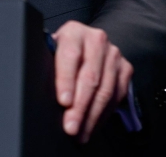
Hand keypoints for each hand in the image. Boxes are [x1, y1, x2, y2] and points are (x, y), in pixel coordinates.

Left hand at [52, 20, 133, 142]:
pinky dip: (104, 114)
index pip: (70, 56)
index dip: (66, 80)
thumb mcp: (51, 52)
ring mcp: (113, 53)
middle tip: (70, 127)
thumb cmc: (62, 52)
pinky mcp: (125, 68)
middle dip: (79, 106)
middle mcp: (96, 40)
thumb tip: (40, 89)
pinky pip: (116, 96)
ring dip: (92, 116)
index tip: (63, 102)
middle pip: (89, 77)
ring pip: (105, 90)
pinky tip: (93, 125)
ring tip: (80, 133)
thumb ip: (48, 65)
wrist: (86, 44)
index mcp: (74, 32)